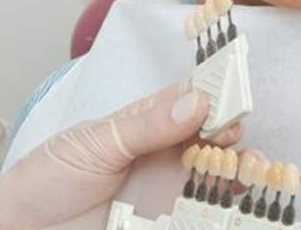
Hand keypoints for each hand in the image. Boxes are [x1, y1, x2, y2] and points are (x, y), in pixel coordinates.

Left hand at [0, 80, 242, 229]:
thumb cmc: (52, 177)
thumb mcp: (96, 143)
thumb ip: (146, 125)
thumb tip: (197, 104)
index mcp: (147, 120)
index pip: (189, 96)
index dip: (214, 89)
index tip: (233, 88)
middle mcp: (166, 148)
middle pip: (212, 131)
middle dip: (229, 126)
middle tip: (229, 133)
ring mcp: (171, 182)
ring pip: (216, 166)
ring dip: (239, 161)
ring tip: (249, 165)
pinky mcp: (173, 213)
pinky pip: (207, 201)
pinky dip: (228, 194)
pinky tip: (238, 190)